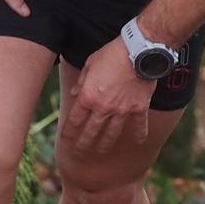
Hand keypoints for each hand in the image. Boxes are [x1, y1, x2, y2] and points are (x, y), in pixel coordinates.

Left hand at [62, 37, 155, 156]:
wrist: (138, 51)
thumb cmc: (112, 53)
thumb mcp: (90, 63)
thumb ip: (81, 81)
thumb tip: (74, 93)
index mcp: (89, 96)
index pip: (75, 119)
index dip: (68, 132)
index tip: (65, 140)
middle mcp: (104, 107)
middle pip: (91, 131)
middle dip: (83, 144)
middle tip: (79, 153)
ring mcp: (122, 110)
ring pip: (112, 133)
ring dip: (105, 144)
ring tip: (101, 151)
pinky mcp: (139, 108)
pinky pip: (139, 125)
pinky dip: (139, 133)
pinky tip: (139, 140)